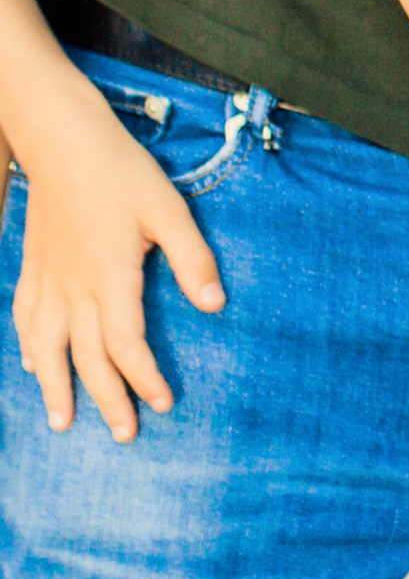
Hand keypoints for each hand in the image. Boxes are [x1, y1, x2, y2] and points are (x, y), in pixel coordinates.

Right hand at [11, 80, 225, 437]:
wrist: (64, 143)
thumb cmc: (123, 173)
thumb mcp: (170, 209)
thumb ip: (192, 257)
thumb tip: (215, 303)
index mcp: (111, 278)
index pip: (126, 345)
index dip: (144, 379)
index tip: (164, 404)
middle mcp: (74, 289)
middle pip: (86, 359)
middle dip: (107, 400)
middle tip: (125, 435)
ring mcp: (47, 281)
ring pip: (46, 350)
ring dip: (57, 388)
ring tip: (63, 423)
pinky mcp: (32, 269)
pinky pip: (24, 321)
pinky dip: (28, 350)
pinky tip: (33, 367)